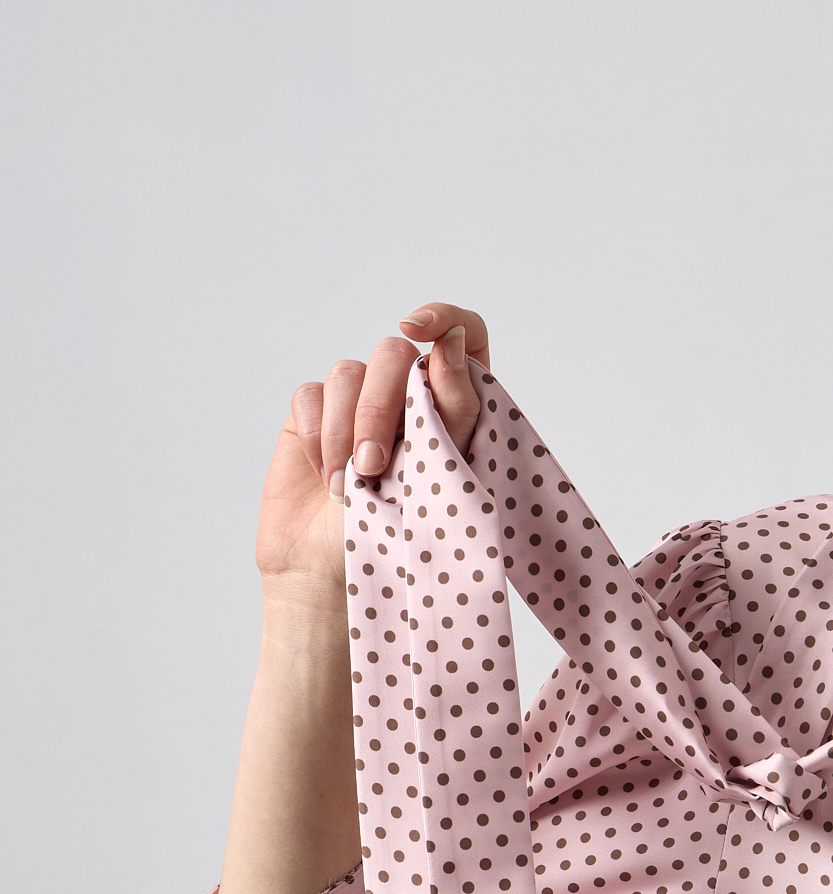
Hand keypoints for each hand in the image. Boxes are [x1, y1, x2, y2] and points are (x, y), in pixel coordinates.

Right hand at [254, 304, 488, 595]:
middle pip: (393, 353)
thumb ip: (454, 408)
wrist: (335, 575)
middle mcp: (407, 395)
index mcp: (457, 405)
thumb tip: (450, 342)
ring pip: (346, 373)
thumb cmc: (404, 536)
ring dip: (344, 432)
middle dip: (379, 407)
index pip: (463, 334)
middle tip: (373, 466)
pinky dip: (316, 436)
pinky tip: (325, 478)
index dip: (445, 318)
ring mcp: (358, 402)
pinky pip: (309, 395)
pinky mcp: (315, 414)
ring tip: (348, 488)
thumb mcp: (442, 473)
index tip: (421, 329)